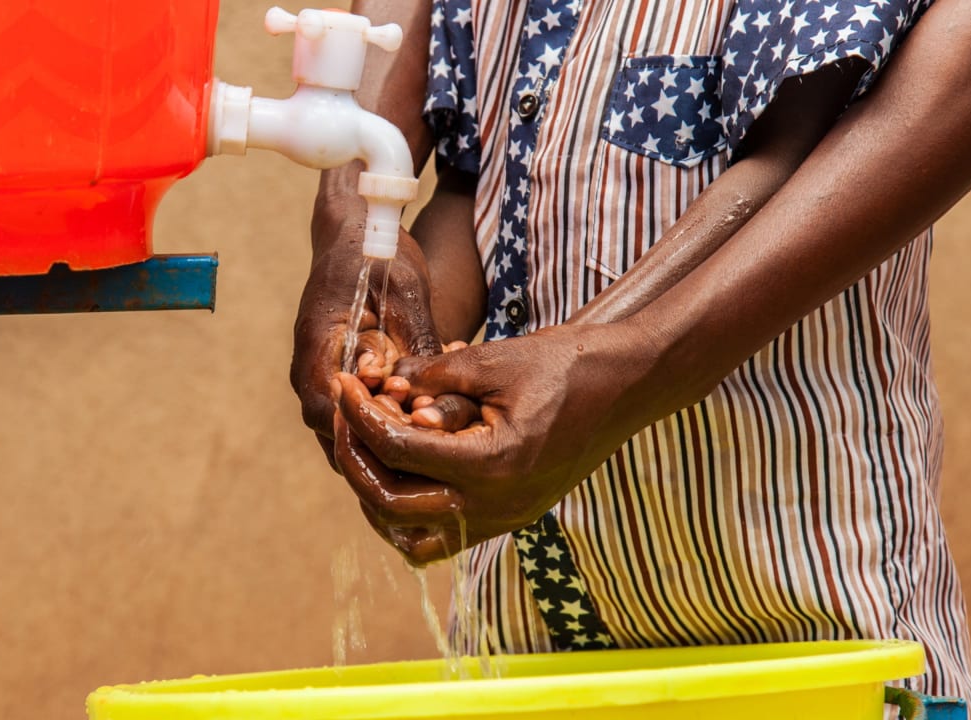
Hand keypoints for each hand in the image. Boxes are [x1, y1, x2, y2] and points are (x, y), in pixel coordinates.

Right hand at [290, 219, 442, 463]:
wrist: (357, 231)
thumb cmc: (378, 253)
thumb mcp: (407, 292)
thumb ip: (415, 343)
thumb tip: (425, 396)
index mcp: (316, 346)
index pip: (328, 413)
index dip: (367, 430)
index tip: (412, 430)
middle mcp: (310, 369)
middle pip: (337, 433)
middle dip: (382, 443)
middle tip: (432, 440)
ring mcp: (323, 376)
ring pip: (349, 430)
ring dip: (388, 434)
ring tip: (433, 428)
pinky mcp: (341, 378)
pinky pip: (360, 413)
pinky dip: (389, 419)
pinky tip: (428, 409)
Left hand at [333, 323, 642, 562]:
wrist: (629, 385)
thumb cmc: (568, 364)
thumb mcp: (495, 358)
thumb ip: (433, 377)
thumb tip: (383, 389)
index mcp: (492, 464)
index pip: (397, 449)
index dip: (359, 415)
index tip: (342, 385)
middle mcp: (497, 504)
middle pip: (392, 502)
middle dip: (355, 458)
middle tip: (343, 417)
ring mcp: (505, 518)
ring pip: (413, 537)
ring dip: (378, 498)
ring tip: (365, 449)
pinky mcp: (511, 516)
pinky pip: (444, 535)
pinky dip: (412, 513)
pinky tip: (403, 470)